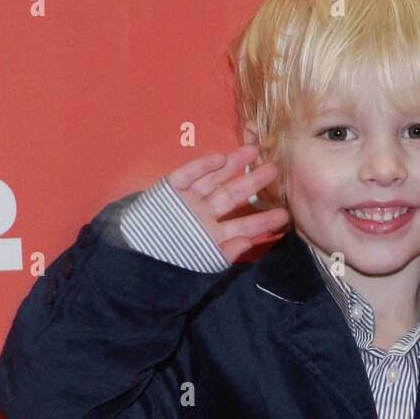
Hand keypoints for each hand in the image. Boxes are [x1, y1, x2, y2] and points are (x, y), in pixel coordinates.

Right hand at [165, 145, 289, 263]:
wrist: (134, 263)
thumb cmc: (168, 266)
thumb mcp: (202, 265)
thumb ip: (225, 254)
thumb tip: (246, 242)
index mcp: (212, 235)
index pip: (242, 225)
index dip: (263, 220)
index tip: (285, 214)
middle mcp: (202, 215)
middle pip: (232, 196)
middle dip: (253, 183)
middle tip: (275, 170)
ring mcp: (186, 202)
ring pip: (214, 180)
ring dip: (233, 166)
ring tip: (254, 152)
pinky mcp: (168, 190)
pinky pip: (187, 175)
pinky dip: (202, 167)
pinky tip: (221, 158)